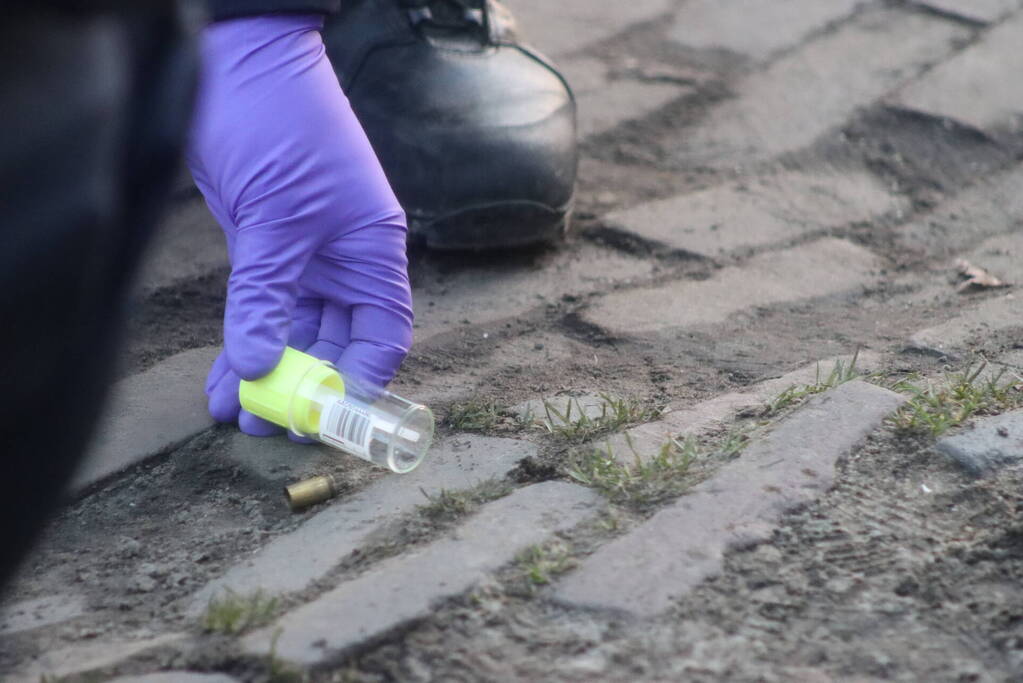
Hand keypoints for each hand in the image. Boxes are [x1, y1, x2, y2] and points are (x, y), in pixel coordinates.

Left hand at [186, 14, 412, 436]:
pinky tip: (221, 381)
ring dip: (267, 373)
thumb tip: (255, 368)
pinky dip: (242, 344)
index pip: (383, 334)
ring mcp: (305, 257)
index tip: (326, 417)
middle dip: (303, 385)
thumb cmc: (281, 126)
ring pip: (294, 332)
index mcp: (373, 251)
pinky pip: (261, 311)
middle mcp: (345, 261)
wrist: (239, 62)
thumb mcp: (276, 218)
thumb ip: (265, 295)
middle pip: (336, 342)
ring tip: (237, 414)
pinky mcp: (266, 251)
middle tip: (269, 424)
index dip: (361, 379)